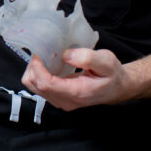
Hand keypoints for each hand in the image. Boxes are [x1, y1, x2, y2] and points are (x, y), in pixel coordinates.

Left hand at [20, 48, 134, 110]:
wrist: (117, 88)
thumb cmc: (112, 75)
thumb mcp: (106, 61)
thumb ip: (87, 58)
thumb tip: (66, 55)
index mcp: (76, 93)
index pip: (45, 84)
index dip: (37, 67)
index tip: (39, 51)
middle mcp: (65, 101)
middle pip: (35, 85)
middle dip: (33, 66)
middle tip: (42, 50)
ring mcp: (59, 100)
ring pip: (33, 86)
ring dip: (34, 69)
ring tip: (45, 56)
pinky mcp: (57, 97)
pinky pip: (38, 86)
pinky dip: (38, 73)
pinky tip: (47, 63)